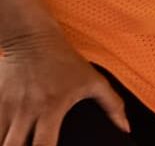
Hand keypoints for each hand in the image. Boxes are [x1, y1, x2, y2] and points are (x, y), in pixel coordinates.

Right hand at [0, 32, 128, 145]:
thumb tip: (126, 128)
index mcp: (51, 108)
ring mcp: (7, 107)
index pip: (43, 145)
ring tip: (18, 145)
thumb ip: (112, 105)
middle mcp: (26, 111)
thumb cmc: (65, 60)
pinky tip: (6, 136)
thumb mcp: (94, 81)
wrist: (32, 38)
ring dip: (7, 144)